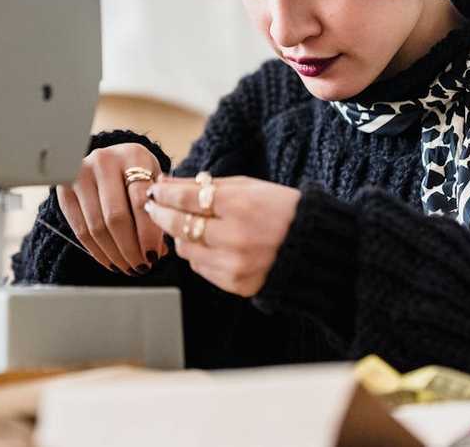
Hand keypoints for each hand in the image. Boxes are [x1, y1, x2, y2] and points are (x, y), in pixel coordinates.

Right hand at [56, 143, 168, 274]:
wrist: (109, 157)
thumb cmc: (137, 173)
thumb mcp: (153, 181)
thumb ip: (158, 211)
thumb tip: (157, 252)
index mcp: (133, 156)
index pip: (140, 200)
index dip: (147, 233)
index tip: (153, 256)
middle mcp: (104, 161)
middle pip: (116, 216)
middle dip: (130, 249)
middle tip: (140, 267)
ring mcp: (80, 173)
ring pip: (96, 226)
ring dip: (114, 254)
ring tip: (127, 268)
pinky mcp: (64, 188)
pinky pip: (79, 229)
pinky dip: (96, 251)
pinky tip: (110, 261)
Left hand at [144, 175, 300, 296]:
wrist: (316, 248)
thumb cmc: (282, 210)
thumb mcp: (250, 187)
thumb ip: (209, 185)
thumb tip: (168, 184)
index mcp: (241, 205)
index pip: (186, 198)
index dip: (165, 194)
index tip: (155, 190)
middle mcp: (236, 237)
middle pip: (179, 225)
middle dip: (161, 214)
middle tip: (153, 206)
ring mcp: (235, 265)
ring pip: (186, 250)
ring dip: (180, 235)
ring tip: (186, 224)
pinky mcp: (237, 284)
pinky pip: (200, 268)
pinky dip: (198, 254)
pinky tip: (207, 243)